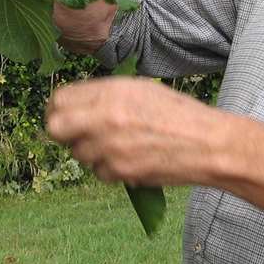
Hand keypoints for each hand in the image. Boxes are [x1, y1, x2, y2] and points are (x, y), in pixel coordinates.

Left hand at [45, 77, 231, 187]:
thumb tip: (74, 107)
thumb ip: (104, 96)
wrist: (208, 145)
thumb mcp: (141, 90)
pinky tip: (131, 158)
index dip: (59, 108)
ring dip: (90, 151)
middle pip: (55, 128)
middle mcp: (105, 118)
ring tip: (118, 145)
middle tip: (76, 133)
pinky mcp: (119, 172)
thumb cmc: (179, 115)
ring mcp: (110, 147)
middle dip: (62, 132)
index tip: (67, 114)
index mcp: (111, 92)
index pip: (60, 100)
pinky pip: (99, 172)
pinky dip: (109, 168)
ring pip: (78, 154)